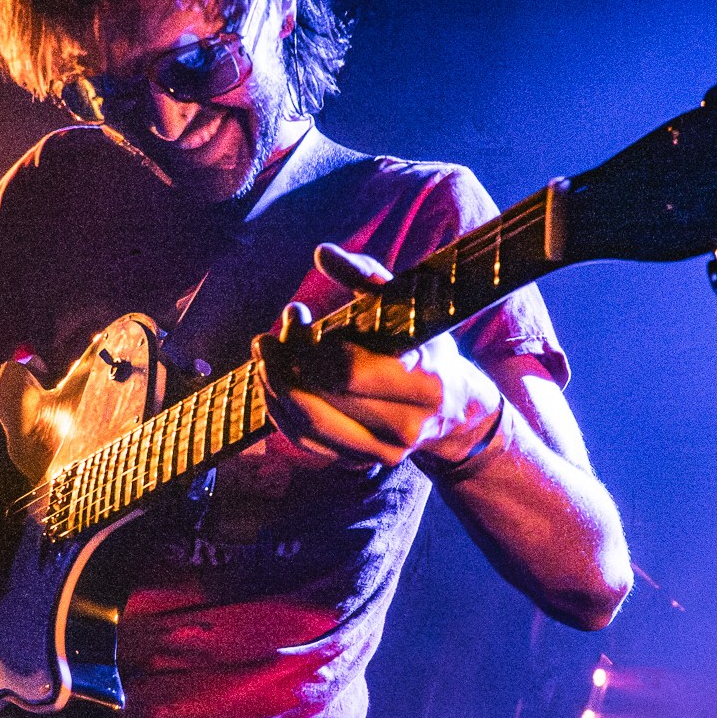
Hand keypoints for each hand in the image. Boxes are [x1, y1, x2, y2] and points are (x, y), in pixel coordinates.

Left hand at [252, 243, 502, 467]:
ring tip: (261, 360)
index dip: (310, 346)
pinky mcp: (363, 464)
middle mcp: (406, 424)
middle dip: (283, 366)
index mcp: (424, 380)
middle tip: (264, 339)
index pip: (349, 370)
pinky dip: (282, 415)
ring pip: (310, 427)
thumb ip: (366, 275)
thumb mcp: (408, 305)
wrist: (455, 411)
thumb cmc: (425, 346)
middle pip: (323, 400)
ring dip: (274, 391)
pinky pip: (308, 444)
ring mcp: (383, 452)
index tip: (295, 315)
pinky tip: (271, 387)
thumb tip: (321, 253)